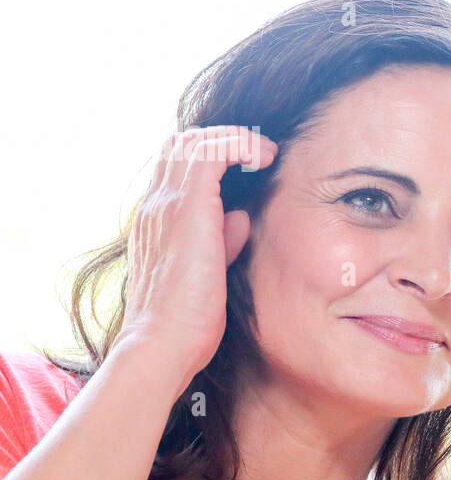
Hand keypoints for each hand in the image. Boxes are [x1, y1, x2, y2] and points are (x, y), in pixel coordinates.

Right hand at [116, 126, 276, 386]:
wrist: (162, 342)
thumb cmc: (187, 319)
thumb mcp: (208, 272)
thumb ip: (222, 240)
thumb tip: (241, 217)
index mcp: (156, 220)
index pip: (175, 166)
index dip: (211, 155)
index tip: (248, 164)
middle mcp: (155, 205)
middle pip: (180, 144)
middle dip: (222, 138)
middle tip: (258, 152)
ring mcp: (167, 204)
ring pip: (194, 141)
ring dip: (234, 137)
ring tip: (265, 152)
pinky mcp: (188, 208)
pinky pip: (211, 153)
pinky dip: (239, 144)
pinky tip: (264, 157)